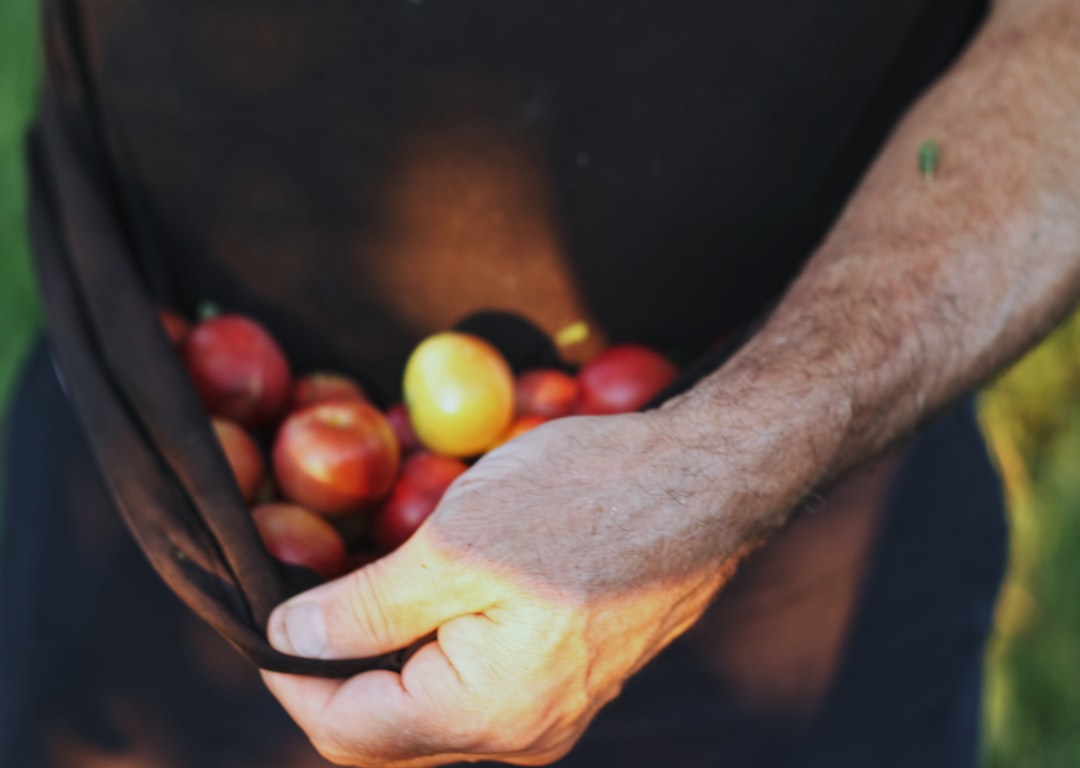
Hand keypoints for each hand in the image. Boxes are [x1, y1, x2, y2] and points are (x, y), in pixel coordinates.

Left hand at [261, 410, 748, 766]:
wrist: (706, 481)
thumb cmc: (587, 500)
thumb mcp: (455, 545)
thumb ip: (365, 606)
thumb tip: (288, 637)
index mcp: (490, 714)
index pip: (349, 729)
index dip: (290, 676)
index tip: (261, 616)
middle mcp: (522, 734)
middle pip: (389, 729)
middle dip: (333, 669)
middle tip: (305, 594)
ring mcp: (551, 710)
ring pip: (430, 707)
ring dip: (382, 655)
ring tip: (359, 585)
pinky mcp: (566, 677)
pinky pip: (474, 683)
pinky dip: (430, 644)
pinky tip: (423, 590)